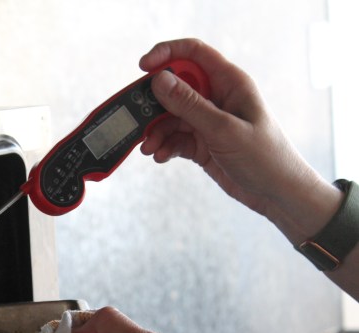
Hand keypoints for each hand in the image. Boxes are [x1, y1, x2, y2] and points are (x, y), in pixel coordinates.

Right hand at [138, 38, 340, 244]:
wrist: (278, 194)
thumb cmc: (264, 157)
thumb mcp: (223, 130)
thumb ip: (190, 105)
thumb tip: (160, 80)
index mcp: (229, 83)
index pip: (193, 54)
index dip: (167, 54)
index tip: (143, 67)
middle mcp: (217, 98)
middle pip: (175, 87)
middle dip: (154, 103)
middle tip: (138, 119)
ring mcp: (208, 121)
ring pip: (171, 116)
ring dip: (156, 131)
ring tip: (150, 148)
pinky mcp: (202, 143)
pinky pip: (175, 138)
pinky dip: (164, 146)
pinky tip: (161, 156)